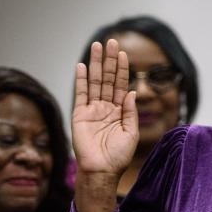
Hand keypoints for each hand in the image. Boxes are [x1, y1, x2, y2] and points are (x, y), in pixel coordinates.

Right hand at [72, 39, 137, 177]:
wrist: (101, 170)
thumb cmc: (118, 156)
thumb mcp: (131, 133)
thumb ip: (130, 112)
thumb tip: (131, 92)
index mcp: (119, 111)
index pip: (121, 85)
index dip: (122, 69)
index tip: (123, 53)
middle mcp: (106, 108)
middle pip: (108, 79)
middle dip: (109, 60)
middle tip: (110, 41)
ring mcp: (92, 110)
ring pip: (95, 82)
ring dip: (96, 64)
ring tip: (97, 46)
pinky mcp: (79, 115)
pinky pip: (80, 94)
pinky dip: (82, 80)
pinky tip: (83, 66)